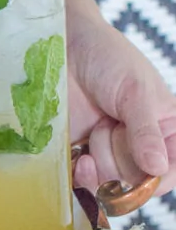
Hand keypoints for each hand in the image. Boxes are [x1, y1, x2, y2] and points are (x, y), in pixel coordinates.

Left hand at [68, 14, 175, 197]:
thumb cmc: (108, 58)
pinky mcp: (77, 153)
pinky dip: (80, 175)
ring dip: (99, 160)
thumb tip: (156, 168)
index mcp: (165, 132)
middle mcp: (137, 148)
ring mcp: (106, 152)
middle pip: (135, 184)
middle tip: (112, 124)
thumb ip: (145, 131)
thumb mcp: (135, 91)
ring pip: (107, 185)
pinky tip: (78, 156)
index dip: (155, 180)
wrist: (64, 43)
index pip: (168, 174)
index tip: (143, 168)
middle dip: (121, 158)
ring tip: (96, 127)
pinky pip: (80, 183)